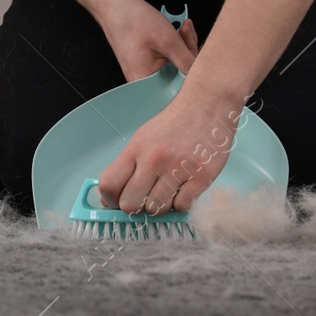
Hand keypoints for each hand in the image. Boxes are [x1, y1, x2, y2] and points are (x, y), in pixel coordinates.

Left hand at [94, 88, 240, 213]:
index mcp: (135, 149)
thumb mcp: (143, 138)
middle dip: (136, 208)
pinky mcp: (201, 177)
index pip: (109, 184)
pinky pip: (182, 207)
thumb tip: (109, 198)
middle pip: (130, 204)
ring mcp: (178, 169)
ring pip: (156, 210)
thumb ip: (127, 165)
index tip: (116, 203)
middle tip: (146, 199)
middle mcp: (153, 159)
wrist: (207, 106)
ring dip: (161, 207)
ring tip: (168, 191)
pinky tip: (184, 189)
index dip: (109, 201)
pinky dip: (181, 204)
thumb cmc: (174, 125)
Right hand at [95, 0, 198, 82]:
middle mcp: (142, 79)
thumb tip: (203, 79)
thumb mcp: (167, 40)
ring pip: (174, 64)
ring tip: (184, 26)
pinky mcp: (147, 60)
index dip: (192, 73)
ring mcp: (144, 69)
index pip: (175, 88)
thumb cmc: (136, 21)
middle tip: (188, 30)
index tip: (199, 53)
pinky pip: (167, 57)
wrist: (114, 5)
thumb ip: (186, 61)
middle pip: (176, 75)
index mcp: (143, 80)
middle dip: (188, 53)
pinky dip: (175, 44)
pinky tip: (178, 29)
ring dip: (183, 46)